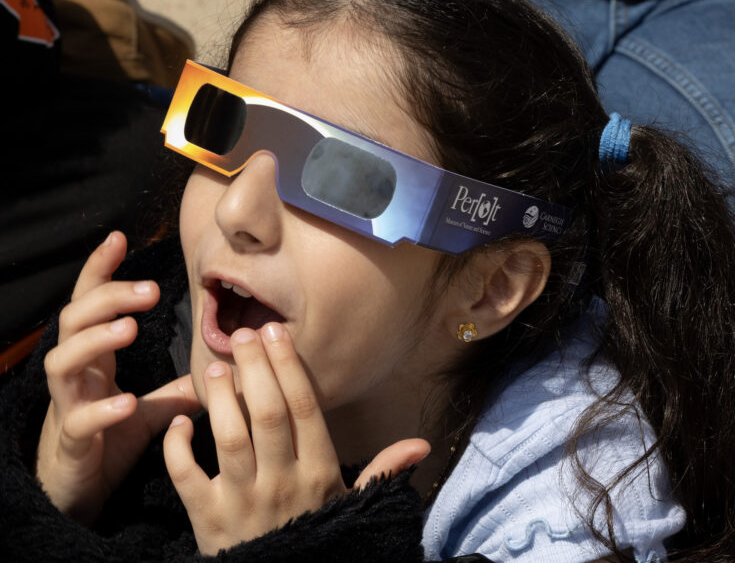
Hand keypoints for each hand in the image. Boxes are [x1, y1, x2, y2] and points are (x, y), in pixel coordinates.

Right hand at [36, 231, 201, 523]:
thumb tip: (221, 370)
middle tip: (150, 291)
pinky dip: (101, 409)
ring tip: (130, 328)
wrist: (80, 491)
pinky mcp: (72, 443)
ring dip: (96, 341)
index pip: (91, 304)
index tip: (120, 237)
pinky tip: (128, 401)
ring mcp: (68, 406)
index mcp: (95, 360)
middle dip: (107, 299)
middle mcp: (77, 375)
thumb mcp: (150, 408)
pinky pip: (78, 421)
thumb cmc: (109, 439)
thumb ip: (176, 387)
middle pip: (73, 321)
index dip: (100, 270)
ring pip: (61, 362)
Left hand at [163, 323, 429, 555]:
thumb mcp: (353, 504)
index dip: (290, 368)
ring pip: (230, 438)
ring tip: (216, 368)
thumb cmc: (316, 535)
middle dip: (256, 369)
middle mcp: (283, 483)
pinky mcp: (207, 518)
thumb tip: (422, 445)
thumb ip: (383, 470)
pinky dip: (178, 447)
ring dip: (222, 399)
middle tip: (243, 335)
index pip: (306, 410)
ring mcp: (243, 500)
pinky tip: (180, 421)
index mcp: (319, 473)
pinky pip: (187, 477)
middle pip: (268, 415)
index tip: (276, 334)